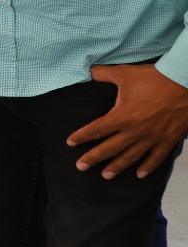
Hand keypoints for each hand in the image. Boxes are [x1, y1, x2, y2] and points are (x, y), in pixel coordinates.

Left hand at [67, 63, 187, 177]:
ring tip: (105, 176)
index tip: (70, 143)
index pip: (96, 130)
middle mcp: (134, 131)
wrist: (182, 82)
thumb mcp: (123, 73)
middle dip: (93, 158)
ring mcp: (152, 138)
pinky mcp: (168, 140)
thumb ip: (102, 74)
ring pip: (131, 157)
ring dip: (117, 167)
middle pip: (109, 148)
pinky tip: (140, 175)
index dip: (81, 137)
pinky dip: (148, 167)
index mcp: (121, 116)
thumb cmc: (153, 78)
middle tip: (80, 166)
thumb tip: (87, 70)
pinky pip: (156, 158)